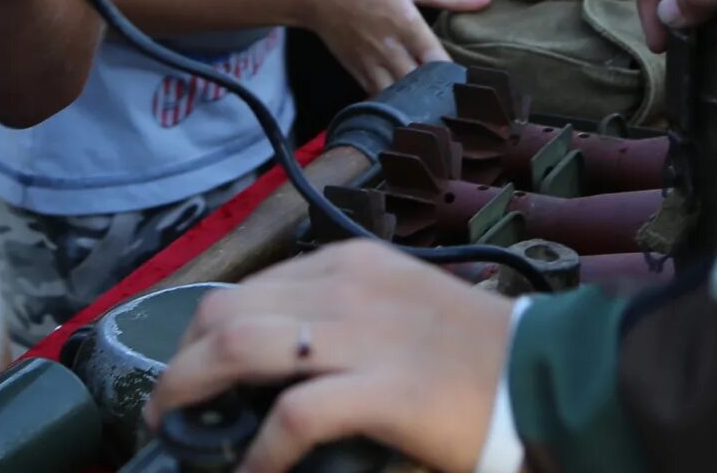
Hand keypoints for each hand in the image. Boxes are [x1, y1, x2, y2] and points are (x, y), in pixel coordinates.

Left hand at [153, 240, 516, 472]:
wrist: (543, 374)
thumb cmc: (472, 353)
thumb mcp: (396, 309)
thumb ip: (339, 321)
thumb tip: (276, 367)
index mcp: (348, 264)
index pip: (246, 288)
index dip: (203, 336)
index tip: (191, 376)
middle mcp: (346, 285)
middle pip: (225, 311)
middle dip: (182, 364)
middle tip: (173, 411)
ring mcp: (362, 335)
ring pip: (238, 347)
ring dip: (190, 393)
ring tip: (179, 432)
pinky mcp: (384, 389)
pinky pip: (293, 416)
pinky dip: (258, 451)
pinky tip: (250, 472)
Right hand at [291, 0, 487, 90]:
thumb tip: (485, 1)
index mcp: (406, 22)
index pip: (437, 60)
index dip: (456, 76)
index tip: (473, 85)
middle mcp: (389, 48)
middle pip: (419, 85)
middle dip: (439, 96)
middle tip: (460, 103)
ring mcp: (370, 63)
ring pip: (398, 97)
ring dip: (416, 103)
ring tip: (437, 109)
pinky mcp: (356, 72)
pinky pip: (379, 96)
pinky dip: (395, 103)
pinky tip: (410, 105)